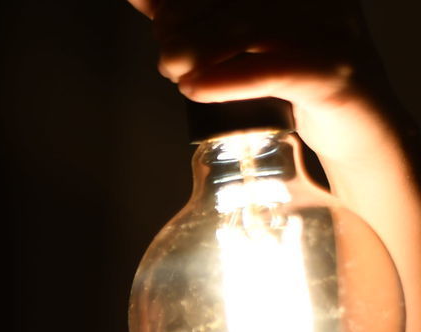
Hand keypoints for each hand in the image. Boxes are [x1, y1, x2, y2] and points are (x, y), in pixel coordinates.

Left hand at [127, 0, 413, 168]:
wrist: (359, 129)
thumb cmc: (297, 80)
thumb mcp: (245, 43)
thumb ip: (197, 19)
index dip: (184, 4)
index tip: (161, 24)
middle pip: (233, 3)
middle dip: (184, 27)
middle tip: (168, 56)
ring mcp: (332, 31)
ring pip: (247, 30)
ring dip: (195, 51)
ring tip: (174, 70)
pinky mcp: (335, 74)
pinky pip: (273, 71)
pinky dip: (227, 80)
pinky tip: (194, 88)